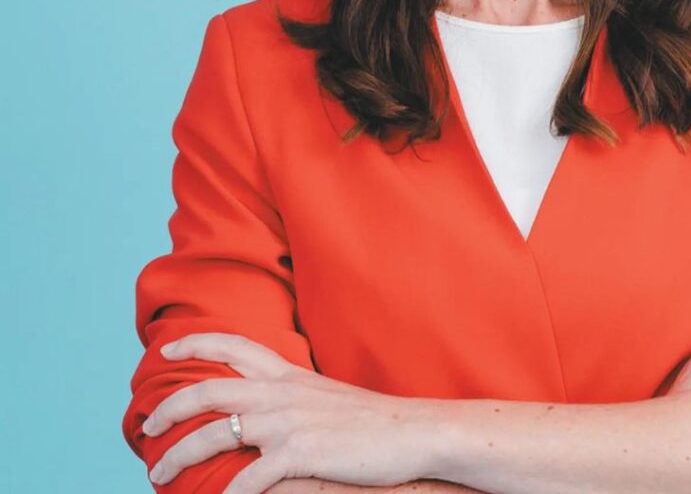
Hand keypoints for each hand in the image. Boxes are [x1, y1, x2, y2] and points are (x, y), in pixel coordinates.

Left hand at [141, 332, 432, 493]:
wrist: (410, 431)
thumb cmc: (370, 421)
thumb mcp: (324, 397)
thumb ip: (292, 396)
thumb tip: (264, 408)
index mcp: (289, 374)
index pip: (235, 346)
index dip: (197, 343)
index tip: (168, 350)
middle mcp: (282, 392)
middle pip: (210, 389)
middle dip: (170, 407)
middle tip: (148, 426)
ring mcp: (288, 422)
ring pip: (216, 433)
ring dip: (179, 455)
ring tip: (159, 473)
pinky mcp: (299, 454)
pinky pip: (248, 479)